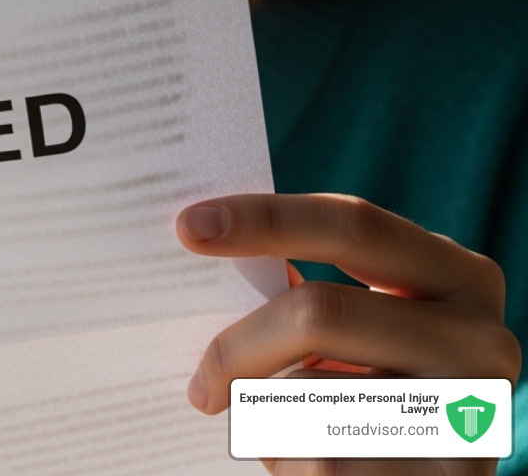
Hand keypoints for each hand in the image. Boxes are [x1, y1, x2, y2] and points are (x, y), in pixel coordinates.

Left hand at [176, 192, 519, 474]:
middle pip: (318, 310)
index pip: (351, 225)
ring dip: (271, 417)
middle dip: (238, 346)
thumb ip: (304, 290)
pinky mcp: (447, 475)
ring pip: (310, 395)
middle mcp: (480, 336)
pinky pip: (322, 457)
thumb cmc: (373, 393)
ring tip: (288, 432)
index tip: (189, 226)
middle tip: (199, 384)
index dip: (265, 219)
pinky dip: (291, 460)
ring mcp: (469, 408)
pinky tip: (313, 465)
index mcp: (458, 276)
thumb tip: (207, 247)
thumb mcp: (356, 330)